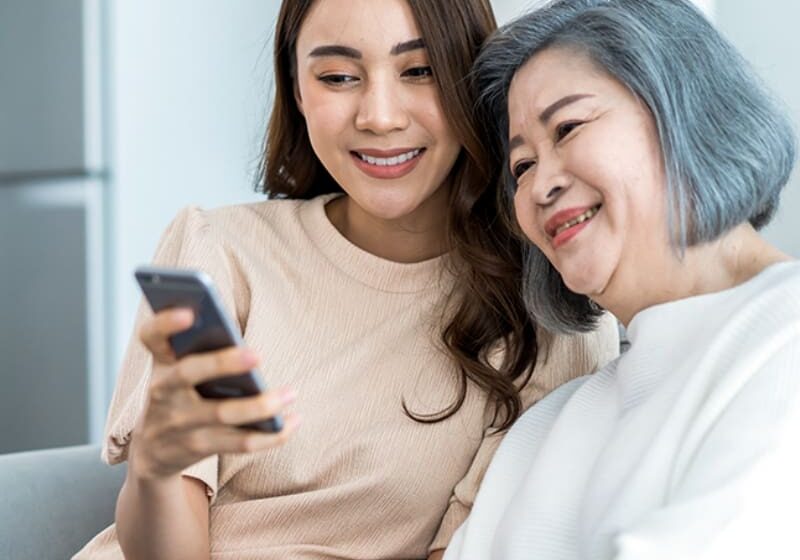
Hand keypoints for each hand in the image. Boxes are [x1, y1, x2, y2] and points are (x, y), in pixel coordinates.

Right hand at [130, 308, 299, 480]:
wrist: (153, 452)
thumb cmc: (178, 396)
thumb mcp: (176, 372)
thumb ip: (200, 352)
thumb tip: (248, 348)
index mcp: (161, 363)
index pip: (151, 336)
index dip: (165, 323)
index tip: (188, 312)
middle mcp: (163, 391)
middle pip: (188, 373)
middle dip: (222, 363)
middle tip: (257, 355)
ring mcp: (178, 423)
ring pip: (222, 413)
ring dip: (261, 405)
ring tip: (290, 393)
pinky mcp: (196, 448)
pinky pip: (239, 443)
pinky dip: (271, 435)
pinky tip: (292, 422)